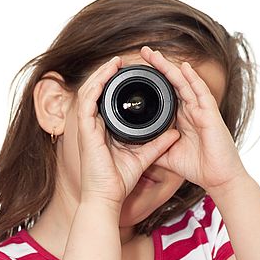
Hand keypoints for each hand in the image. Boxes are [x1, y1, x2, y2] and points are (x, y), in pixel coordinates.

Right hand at [76, 55, 180, 207]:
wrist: (107, 197)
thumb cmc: (119, 182)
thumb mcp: (144, 157)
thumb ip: (158, 144)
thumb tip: (175, 132)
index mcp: (103, 131)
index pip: (106, 101)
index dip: (115, 85)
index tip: (129, 74)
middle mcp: (92, 126)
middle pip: (97, 92)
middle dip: (107, 74)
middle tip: (122, 61)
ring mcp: (86, 127)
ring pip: (90, 91)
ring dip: (101, 74)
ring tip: (115, 62)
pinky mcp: (84, 131)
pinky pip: (87, 101)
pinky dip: (97, 85)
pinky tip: (107, 74)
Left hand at [139, 46, 248, 191]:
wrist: (219, 178)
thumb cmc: (199, 168)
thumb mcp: (168, 157)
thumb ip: (154, 148)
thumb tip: (134, 146)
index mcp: (182, 118)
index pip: (165, 94)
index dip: (153, 82)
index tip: (137, 72)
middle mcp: (191, 110)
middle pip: (173, 83)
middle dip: (159, 67)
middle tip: (143, 52)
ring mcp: (201, 111)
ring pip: (184, 83)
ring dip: (170, 68)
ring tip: (154, 54)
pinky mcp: (211, 115)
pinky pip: (201, 93)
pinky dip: (193, 79)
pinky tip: (184, 67)